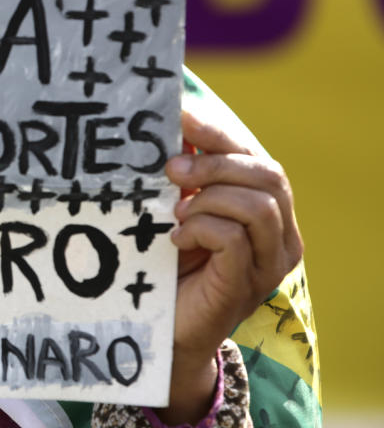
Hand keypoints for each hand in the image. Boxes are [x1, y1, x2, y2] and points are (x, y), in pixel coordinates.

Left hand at [159, 110, 302, 422]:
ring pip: (258, 204)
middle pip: (268, 174)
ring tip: (175, 214)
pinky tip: (176, 240)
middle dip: (215, 164)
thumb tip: (169, 124)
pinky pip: (234, 238)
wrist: (163, 328)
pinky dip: (201, 229)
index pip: (257, 156)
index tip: (180, 116)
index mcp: (268, 207)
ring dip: (208, 199)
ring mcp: (268, 263)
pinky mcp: (245, 284)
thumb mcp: (179, 208)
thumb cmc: (170, 263)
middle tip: (170, 170)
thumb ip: (186, 175)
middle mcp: (280, 235)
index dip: (220, 133)